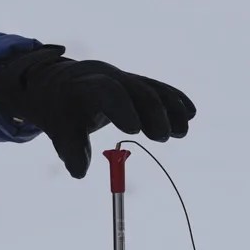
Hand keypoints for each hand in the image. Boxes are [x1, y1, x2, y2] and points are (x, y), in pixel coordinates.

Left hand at [0, 44, 194, 176]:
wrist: (59, 83)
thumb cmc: (60, 111)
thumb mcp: (59, 130)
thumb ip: (70, 150)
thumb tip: (79, 173)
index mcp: (84, 86)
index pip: (107, 91)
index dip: (123, 108)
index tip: (135, 130)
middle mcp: (107, 76)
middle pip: (136, 88)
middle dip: (153, 112)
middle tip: (163, 138)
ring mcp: (124, 78)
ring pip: (152, 87)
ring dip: (170, 108)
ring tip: (182, 132)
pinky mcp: (136, 83)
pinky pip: (159, 88)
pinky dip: (174, 100)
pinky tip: (190, 113)